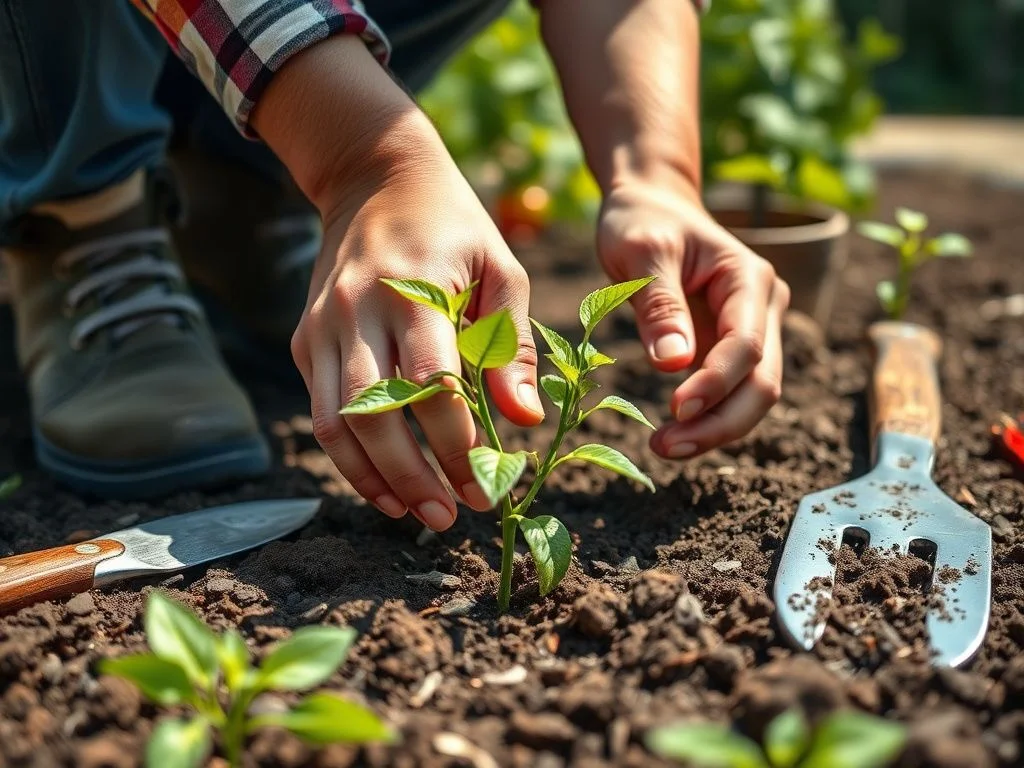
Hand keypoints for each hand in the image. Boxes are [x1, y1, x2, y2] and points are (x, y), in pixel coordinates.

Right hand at [290, 137, 543, 531]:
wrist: (375, 177)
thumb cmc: (455, 227)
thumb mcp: (501, 270)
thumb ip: (513, 345)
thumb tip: (524, 422)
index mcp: (415, 289)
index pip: (433, 385)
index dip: (458, 445)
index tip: (486, 487)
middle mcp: (358, 309)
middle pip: (376, 414)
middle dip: (414, 476)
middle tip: (450, 517)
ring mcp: (323, 325)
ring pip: (336, 422)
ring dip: (374, 479)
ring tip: (415, 513)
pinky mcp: (304, 338)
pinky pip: (320, 412)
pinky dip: (347, 458)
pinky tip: (382, 486)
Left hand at [596, 177, 789, 458]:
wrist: (650, 206)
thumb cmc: (643, 221)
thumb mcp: (641, 252)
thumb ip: (659, 305)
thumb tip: (672, 363)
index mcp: (749, 278)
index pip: (747, 345)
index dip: (715, 384)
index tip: (675, 410)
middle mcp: (763, 306)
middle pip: (763, 383)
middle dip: (720, 423)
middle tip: (666, 447)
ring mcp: (753, 329)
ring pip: (752, 395)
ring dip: (714, 428)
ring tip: (665, 447)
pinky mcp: (730, 347)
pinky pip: (729, 393)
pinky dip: (706, 417)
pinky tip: (673, 433)